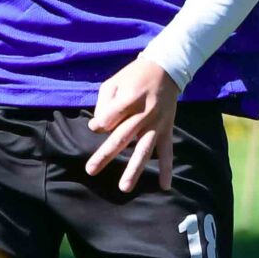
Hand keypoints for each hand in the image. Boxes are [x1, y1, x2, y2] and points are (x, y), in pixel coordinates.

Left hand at [87, 55, 179, 191]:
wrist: (166, 70)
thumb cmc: (133, 77)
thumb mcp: (112, 82)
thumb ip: (103, 105)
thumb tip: (97, 127)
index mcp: (130, 99)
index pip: (110, 117)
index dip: (100, 122)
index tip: (97, 125)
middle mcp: (144, 114)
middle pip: (122, 137)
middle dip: (106, 155)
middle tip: (91, 170)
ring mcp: (157, 124)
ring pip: (144, 149)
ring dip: (134, 169)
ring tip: (124, 188)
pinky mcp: (167, 129)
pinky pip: (167, 152)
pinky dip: (167, 169)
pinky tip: (164, 186)